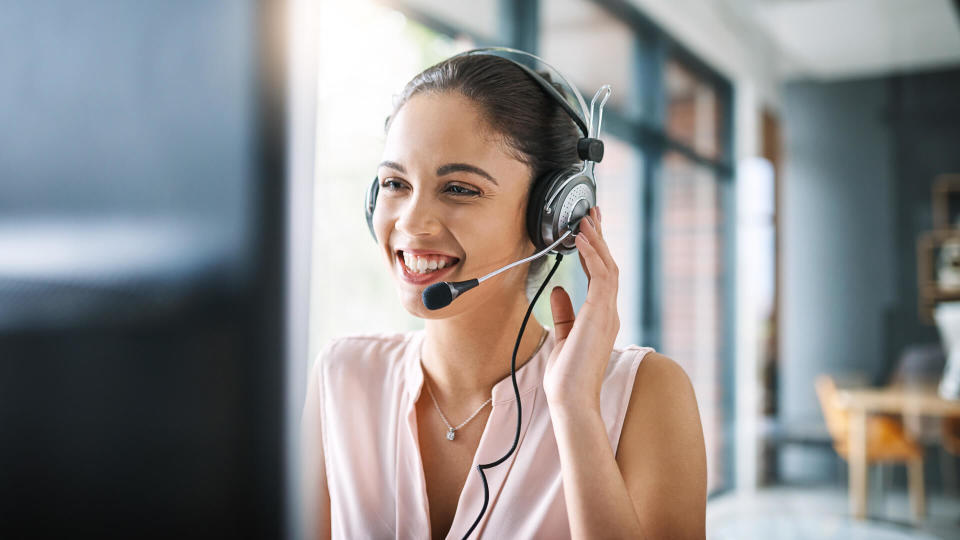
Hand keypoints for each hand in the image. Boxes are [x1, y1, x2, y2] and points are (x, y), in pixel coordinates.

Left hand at [543, 206, 619, 412]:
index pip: (601, 276)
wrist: (571, 399)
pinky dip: (592, 255)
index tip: (588, 230)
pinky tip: (582, 239)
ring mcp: (607, 313)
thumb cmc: (567, 376)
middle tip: (591, 213)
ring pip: (607, 266)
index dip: (596, 251)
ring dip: (596, 240)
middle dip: (599, 237)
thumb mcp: (562, 337)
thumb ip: (563, 313)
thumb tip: (559, 290)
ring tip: (586, 218)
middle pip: (607, 265)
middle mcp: (608, 312)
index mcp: (601, 317)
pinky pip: (601, 277)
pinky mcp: (600, 314)